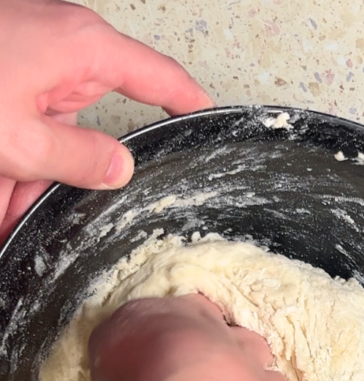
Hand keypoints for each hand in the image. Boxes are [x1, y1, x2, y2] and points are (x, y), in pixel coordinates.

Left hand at [0, 0, 213, 243]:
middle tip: (61, 217)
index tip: (213, 123)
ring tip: (7, 216)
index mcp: (83, 51)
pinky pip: (20, 145)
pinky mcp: (9, 90)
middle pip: (93, 133)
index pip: (158, 78)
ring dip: (27, 188)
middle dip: (71, 183)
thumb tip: (119, 169)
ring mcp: (32, 73)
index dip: (188, 103)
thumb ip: (78, 157)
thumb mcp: (18, 136)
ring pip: (49, 148)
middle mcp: (63, 58)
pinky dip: (8, 178)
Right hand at [90, 295, 291, 380]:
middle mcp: (231, 341)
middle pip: (244, 339)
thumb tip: (118, 347)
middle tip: (214, 376)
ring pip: (269, 376)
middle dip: (234, 353)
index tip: (183, 339)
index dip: (192, 324)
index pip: (198, 308)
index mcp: (191, 314)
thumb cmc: (144, 363)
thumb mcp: (110, 342)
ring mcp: (257, 377)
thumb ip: (118, 341)